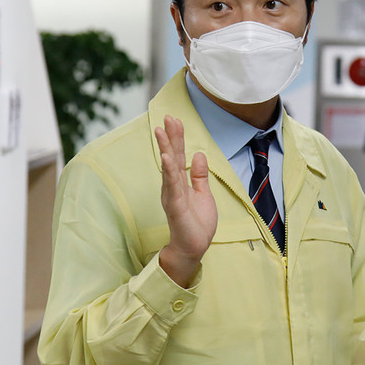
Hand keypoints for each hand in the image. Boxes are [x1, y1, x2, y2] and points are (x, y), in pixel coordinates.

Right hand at [155, 115, 217, 286]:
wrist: (194, 247)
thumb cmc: (197, 223)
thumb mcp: (203, 193)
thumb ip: (199, 175)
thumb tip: (199, 154)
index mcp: (180, 182)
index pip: (178, 156)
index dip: (177, 138)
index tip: (175, 120)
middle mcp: (173, 186)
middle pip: (171, 157)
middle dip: (170, 136)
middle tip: (167, 117)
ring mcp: (172, 195)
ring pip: (168, 167)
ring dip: (165, 148)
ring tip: (161, 131)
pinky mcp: (175, 205)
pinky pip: (171, 185)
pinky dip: (168, 170)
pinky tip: (166, 157)